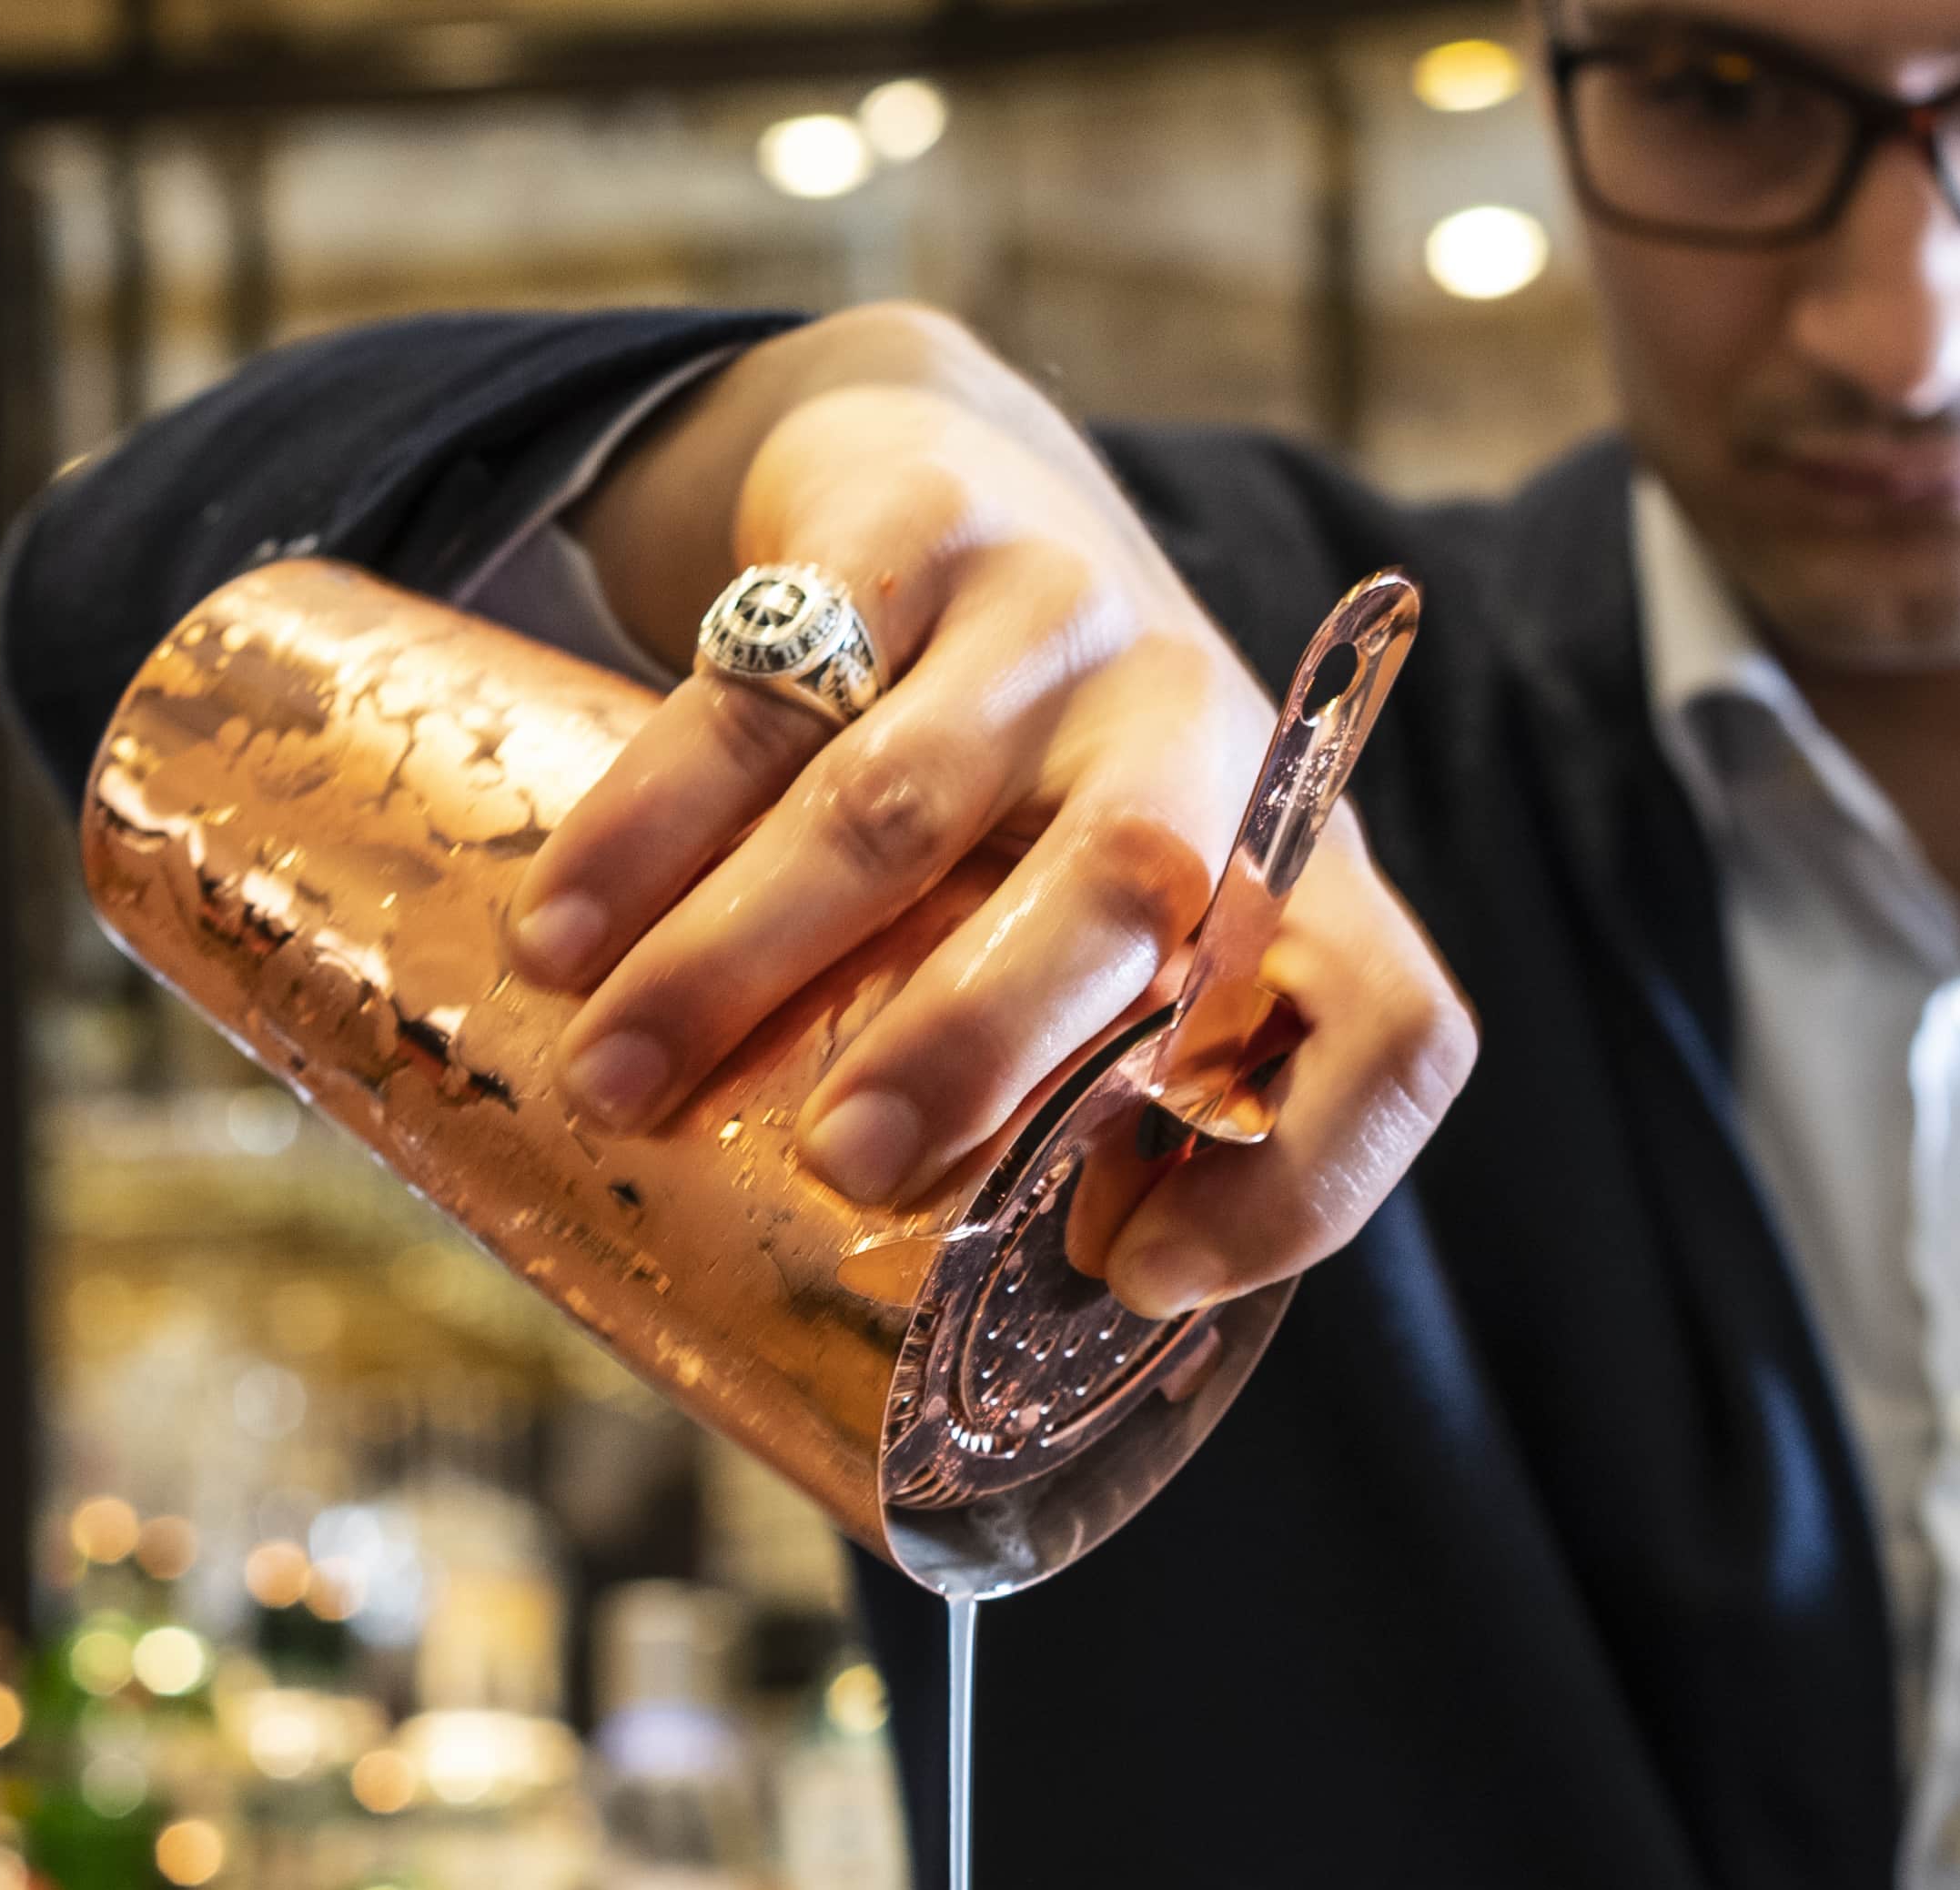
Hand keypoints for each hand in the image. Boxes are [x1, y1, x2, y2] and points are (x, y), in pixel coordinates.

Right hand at [514, 305, 1473, 1311]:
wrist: (949, 482)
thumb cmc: (1023, 800)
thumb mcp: (1109, 931)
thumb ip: (1080, 1092)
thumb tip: (974, 1336)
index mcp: (1296, 877)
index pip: (1396, 1031)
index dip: (1308, 1177)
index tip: (1144, 1279)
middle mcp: (1208, 737)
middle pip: (1125, 895)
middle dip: (971, 1036)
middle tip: (842, 1158)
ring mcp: (1066, 616)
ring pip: (895, 802)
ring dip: (737, 954)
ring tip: (613, 1080)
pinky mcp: (920, 520)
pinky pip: (767, 685)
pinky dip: (650, 820)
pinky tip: (562, 929)